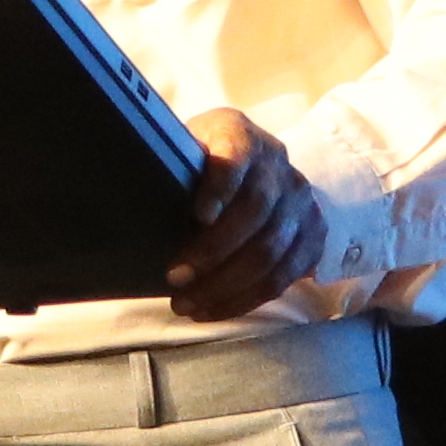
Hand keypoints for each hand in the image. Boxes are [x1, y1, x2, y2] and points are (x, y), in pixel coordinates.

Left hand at [169, 108, 330, 319]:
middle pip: (256, 212)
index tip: (198, 216)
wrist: (258, 172)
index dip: (220, 187)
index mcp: (240, 135)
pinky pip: (280, 278)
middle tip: (175, 277)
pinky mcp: (311, 239)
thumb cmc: (202, 164)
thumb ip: (171, 165)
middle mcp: (278, 166)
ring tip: (186, 303)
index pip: (236, 158)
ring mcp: (300, 204)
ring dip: (225, 285)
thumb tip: (134, 192)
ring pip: (270, 252)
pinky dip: (243, 300)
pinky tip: (211, 310)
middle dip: (214, 251)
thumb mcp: (184, 150)